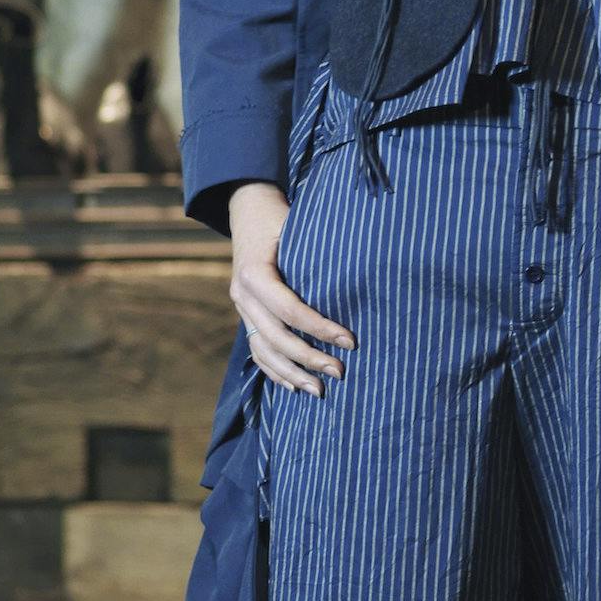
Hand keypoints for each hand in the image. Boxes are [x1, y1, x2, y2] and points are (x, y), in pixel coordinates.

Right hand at [228, 179, 355, 396]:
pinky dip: (274, 371)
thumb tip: (361, 276)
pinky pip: (257, 350)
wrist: (248, 208)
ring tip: (320, 391)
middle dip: (309, 358)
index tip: (351, 341)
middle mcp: (242, 294)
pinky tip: (293, 387)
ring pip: (264, 350)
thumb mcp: (297, 227)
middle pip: (276, 337)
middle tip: (341, 372)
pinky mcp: (244, 315)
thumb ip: (317, 253)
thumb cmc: (281, 217)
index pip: (290, 310)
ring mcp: (240, 308)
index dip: (321, 329)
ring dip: (292, 373)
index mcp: (254, 273)